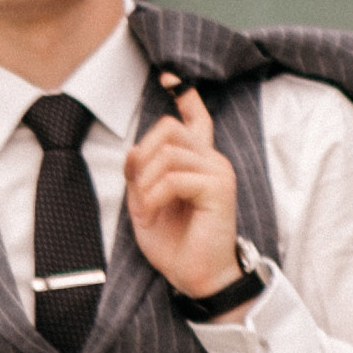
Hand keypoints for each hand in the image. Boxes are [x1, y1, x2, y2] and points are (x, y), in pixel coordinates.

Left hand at [124, 76, 247, 309]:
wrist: (196, 277)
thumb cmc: (175, 244)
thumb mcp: (144, 204)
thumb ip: (139, 174)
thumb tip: (134, 151)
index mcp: (197, 162)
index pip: (195, 119)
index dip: (184, 95)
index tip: (169, 75)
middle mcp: (211, 160)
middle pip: (168, 128)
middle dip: (142, 156)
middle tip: (139, 190)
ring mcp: (218, 171)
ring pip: (168, 152)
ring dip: (146, 184)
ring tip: (146, 210)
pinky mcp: (218, 188)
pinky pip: (174, 177)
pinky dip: (154, 197)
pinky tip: (153, 215)